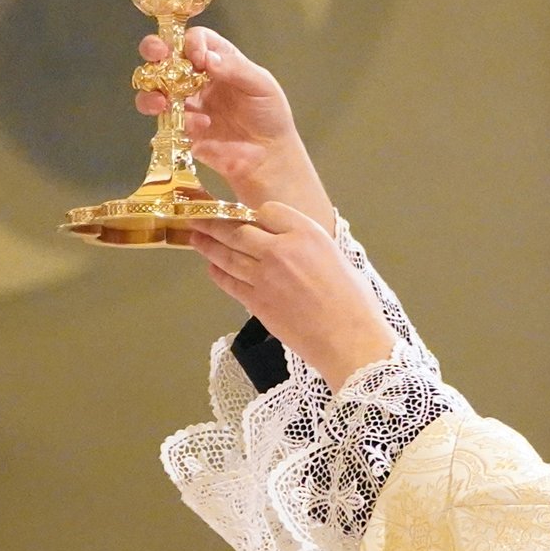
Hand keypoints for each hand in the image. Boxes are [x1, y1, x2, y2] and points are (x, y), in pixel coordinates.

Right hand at [137, 26, 336, 230]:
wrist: (270, 156)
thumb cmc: (270, 115)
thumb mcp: (261, 85)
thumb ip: (235, 68)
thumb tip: (207, 58)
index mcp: (218, 60)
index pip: (196, 40)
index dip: (191, 43)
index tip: (198, 58)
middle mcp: (196, 78)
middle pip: (164, 56)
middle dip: (154, 51)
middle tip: (156, 55)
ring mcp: (186, 104)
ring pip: (154, 90)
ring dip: (152, 93)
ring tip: (162, 101)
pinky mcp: (182, 130)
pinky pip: (167, 122)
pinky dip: (179, 122)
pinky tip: (202, 126)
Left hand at [187, 203, 396, 384]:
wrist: (348, 340)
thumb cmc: (353, 303)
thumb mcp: (336, 258)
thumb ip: (307, 245)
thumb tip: (289, 245)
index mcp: (306, 233)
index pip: (268, 210)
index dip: (255, 212)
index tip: (247, 215)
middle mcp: (280, 249)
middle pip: (238, 229)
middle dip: (214, 222)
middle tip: (198, 218)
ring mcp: (264, 276)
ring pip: (227, 255)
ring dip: (208, 245)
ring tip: (195, 237)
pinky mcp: (256, 302)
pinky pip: (229, 282)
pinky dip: (217, 273)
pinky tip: (212, 268)